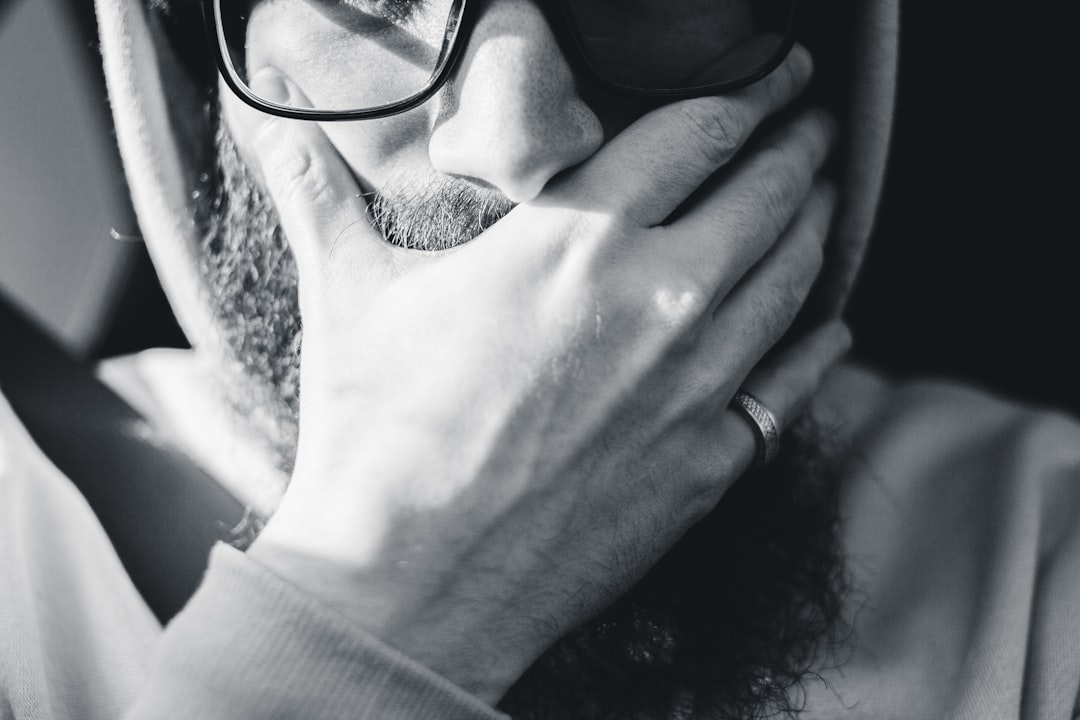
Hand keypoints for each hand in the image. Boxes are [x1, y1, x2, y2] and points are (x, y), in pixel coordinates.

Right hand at [236, 45, 846, 702]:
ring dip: (819, 227)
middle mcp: (658, 300)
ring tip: (827, 199)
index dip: (750, 94)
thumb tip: (279, 133)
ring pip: (794, 280)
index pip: (696, 135)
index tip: (777, 75)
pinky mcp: (709, 462)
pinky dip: (819, 347)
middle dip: (801, 148)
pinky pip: (791, 386)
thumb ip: (323, 199)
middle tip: (815, 127)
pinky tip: (832, 327)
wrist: (412, 585)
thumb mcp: (348, 298)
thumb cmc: (379, 436)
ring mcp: (696, 386)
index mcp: (574, 242)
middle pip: (768, 195)